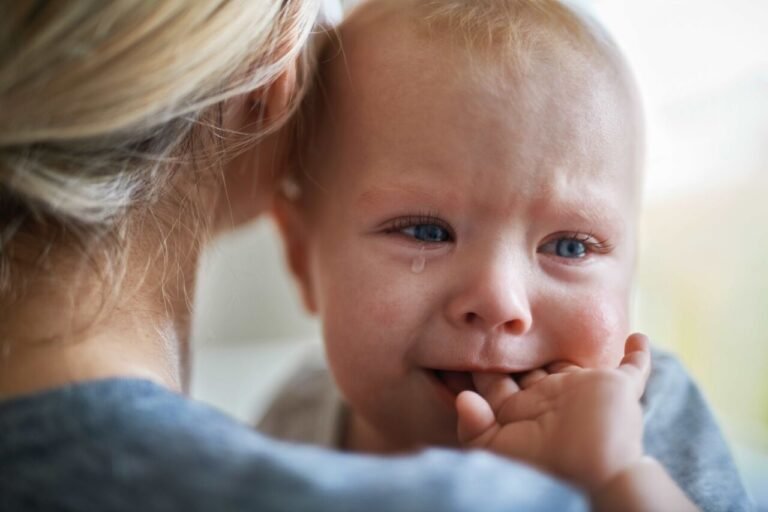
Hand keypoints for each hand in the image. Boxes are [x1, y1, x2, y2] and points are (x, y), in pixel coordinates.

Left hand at [455, 333, 651, 491]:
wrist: (595, 472)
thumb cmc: (544, 464)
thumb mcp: (498, 450)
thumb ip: (475, 427)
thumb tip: (461, 399)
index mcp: (521, 408)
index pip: (495, 381)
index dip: (479, 364)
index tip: (460, 339)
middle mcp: (549, 395)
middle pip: (528, 365)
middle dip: (514, 346)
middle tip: (497, 314)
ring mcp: (583, 390)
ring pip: (571, 360)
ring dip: (564, 342)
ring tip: (551, 313)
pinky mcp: (617, 387)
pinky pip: (634, 367)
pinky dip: (638, 353)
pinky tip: (638, 337)